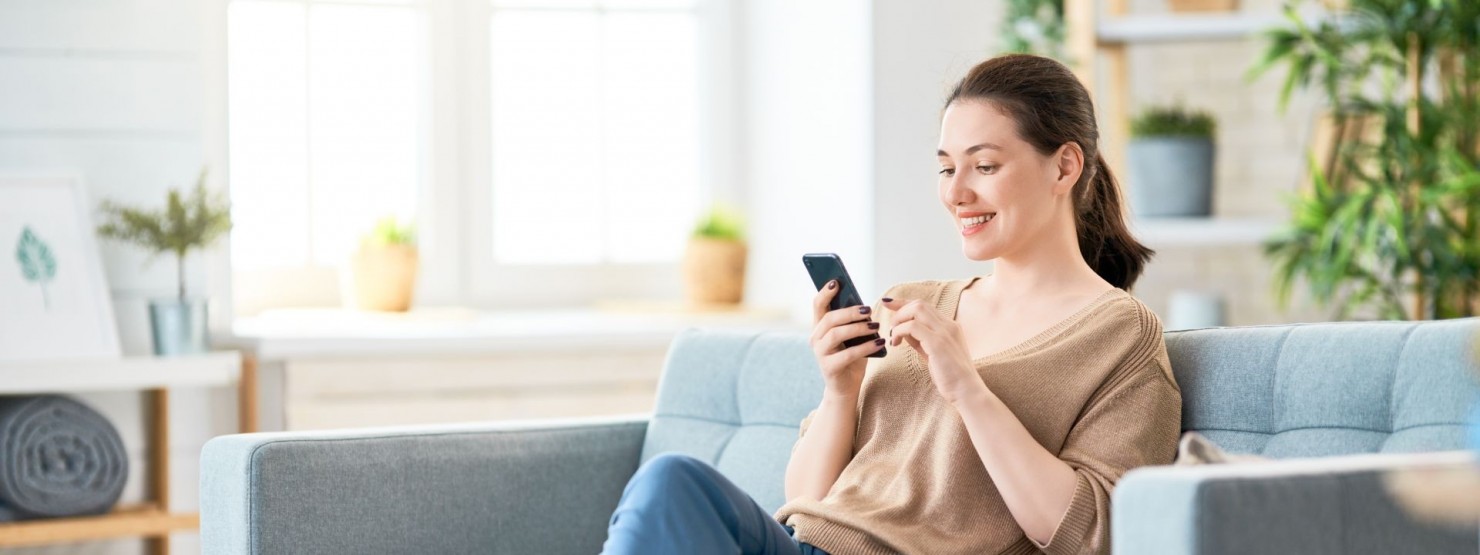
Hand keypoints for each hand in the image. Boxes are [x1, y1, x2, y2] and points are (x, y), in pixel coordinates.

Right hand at [809, 280, 883, 397]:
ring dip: (858, 328)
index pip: (818, 305)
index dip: (826, 292)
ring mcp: (820, 354)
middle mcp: (815, 339)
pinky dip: (866, 347)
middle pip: (830, 318)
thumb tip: (864, 307)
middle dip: (850, 312)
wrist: (845, 389)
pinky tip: (879, 343)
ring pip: (837, 334)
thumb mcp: (851, 337)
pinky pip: (848, 354)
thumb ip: (852, 323)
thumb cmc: (850, 358)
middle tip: (868, 310)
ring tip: (875, 326)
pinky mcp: (829, 368)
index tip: (837, 281)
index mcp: (819, 328)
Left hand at [880, 297, 989, 404]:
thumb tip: (904, 332)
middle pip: (919, 304)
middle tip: (890, 327)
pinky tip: (896, 343)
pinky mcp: (938, 343)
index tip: (888, 304)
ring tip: (893, 336)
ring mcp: (944, 332)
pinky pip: (912, 326)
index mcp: (949, 327)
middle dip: (899, 310)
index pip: (924, 306)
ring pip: (916, 309)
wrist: (967, 392)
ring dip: (899, 319)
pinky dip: (899, 331)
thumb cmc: (951, 377)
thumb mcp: (933, 354)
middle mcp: (948, 325)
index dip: (904, 303)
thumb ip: (921, 341)